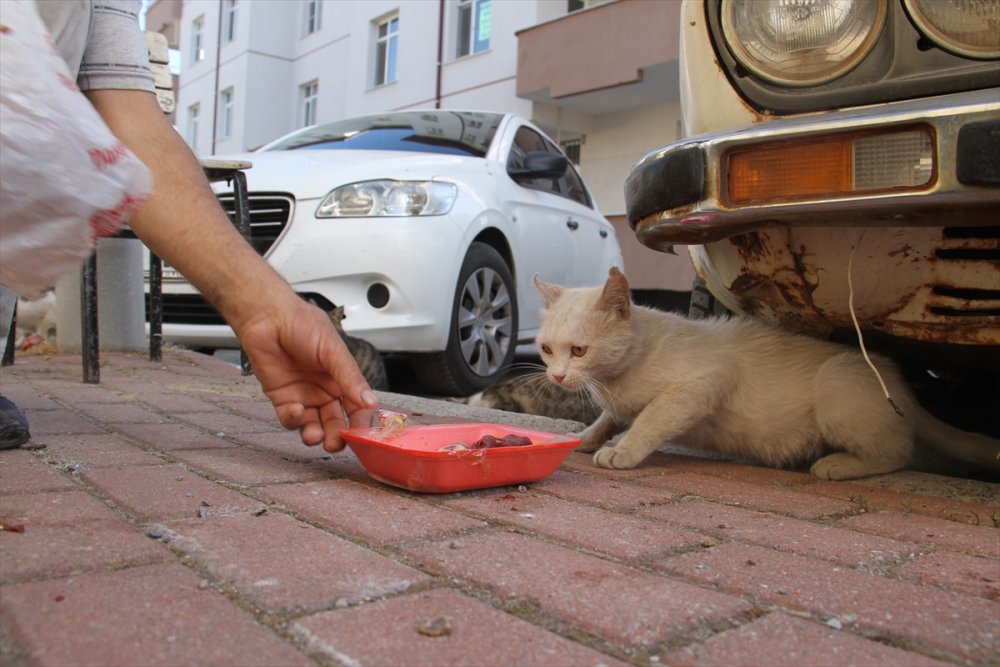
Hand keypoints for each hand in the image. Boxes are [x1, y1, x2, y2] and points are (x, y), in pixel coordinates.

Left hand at [236, 298, 378, 451]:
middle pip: (335, 422)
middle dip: (338, 436)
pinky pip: (290, 419)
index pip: (356, 407)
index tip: (362, 434)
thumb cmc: (302, 325)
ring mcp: (303, 396)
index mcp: (341, 378)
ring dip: (316, 435)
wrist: (268, 317)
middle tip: (338, 444)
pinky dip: (294, 420)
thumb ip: (350, 378)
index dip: (360, 421)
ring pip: (314, 426)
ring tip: (316, 437)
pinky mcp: (282, 398)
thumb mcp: (333, 351)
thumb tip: (371, 402)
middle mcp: (324, 390)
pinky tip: (297, 410)